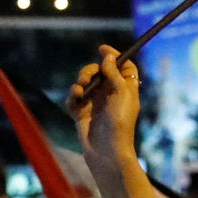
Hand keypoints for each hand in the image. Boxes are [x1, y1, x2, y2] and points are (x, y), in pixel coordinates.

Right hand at [66, 46, 140, 177]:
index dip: (114, 56)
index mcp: (124, 88)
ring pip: (84, 82)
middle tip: (88, 78)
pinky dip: (73, 96)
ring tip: (80, 89)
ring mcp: (95, 103)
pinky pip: (74, 98)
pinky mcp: (81, 113)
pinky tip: (75, 98)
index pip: (122, 66)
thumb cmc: (120, 122)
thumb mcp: (121, 92)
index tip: (102, 48)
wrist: (107, 149)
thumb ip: (114, 72)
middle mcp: (110, 94)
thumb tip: (109, 56)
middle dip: (91, 70)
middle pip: (99, 71)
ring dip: (80, 81)